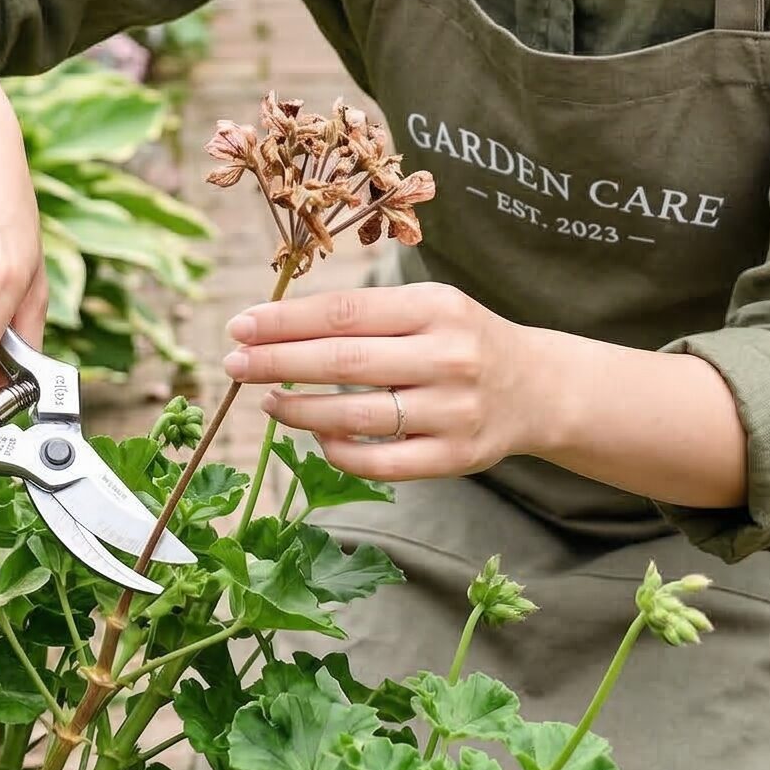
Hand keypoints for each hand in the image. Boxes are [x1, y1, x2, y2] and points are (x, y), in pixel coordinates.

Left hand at [221, 282, 540, 479]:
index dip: (285, 321)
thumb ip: (366, 313)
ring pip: (356, 417)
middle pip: (343, 361)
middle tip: (232, 364)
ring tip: (267, 402)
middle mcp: (447, 357)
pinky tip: (315, 435)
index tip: (240, 325)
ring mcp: (453, 412)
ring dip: (299, 410)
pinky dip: (338, 451)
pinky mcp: (456, 458)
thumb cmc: (461, 339)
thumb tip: (276, 324)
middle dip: (277, 363)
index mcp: (435, 307)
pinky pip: (380, 462)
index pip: (344, 312)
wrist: (537, 388)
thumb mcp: (428, 306)